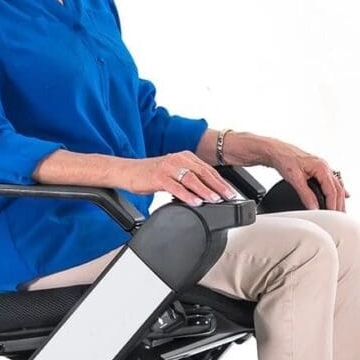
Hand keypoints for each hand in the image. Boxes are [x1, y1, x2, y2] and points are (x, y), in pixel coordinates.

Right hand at [120, 151, 238, 205]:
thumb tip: (208, 192)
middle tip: (229, 196)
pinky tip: (195, 202)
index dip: (221, 181)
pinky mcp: (159, 177)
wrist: (127, 171)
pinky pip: (176, 187)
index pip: (208, 169)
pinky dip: (187, 196)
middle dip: (218, 186)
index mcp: (185, 157)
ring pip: (192, 179)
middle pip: (203, 173)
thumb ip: (190, 179)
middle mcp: (178, 159)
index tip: (231, 192)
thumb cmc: (151, 174)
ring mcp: (168, 167)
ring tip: (215, 200)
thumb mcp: (174, 172)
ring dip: (205, 191)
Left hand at [259, 137, 346, 211]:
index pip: (332, 191)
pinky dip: (338, 190)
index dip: (333, 205)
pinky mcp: (319, 169)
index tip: (332, 216)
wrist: (277, 151)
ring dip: (340, 199)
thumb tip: (314, 207)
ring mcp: (323, 167)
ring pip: (337, 185)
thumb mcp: (295, 179)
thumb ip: (305, 194)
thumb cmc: (285, 159)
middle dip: (340, 204)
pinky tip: (344, 195)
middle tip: (340, 218)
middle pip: (338, 189)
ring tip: (341, 211)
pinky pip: (333, 181)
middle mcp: (325, 167)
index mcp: (322, 167)